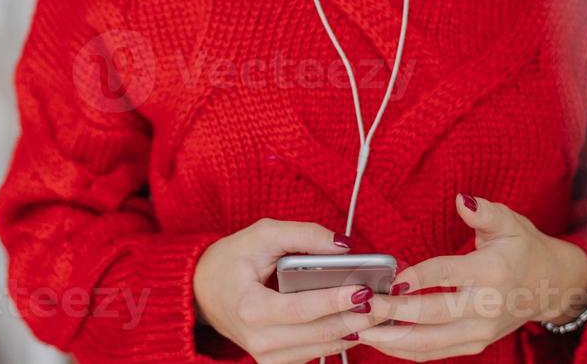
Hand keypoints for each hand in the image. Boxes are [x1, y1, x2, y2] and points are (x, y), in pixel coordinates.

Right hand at [192, 218, 392, 362]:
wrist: (201, 292)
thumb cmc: (230, 260)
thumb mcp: (261, 235)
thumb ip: (303, 235)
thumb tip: (344, 245)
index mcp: (250, 308)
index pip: (302, 309)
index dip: (335, 301)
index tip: (365, 289)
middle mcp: (258, 339)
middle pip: (318, 333)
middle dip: (355, 317)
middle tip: (384, 300)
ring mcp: (266, 355)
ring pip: (321, 348)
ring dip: (352, 330)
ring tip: (379, 310)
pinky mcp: (274, 361)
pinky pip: (314, 354)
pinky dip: (337, 338)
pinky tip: (355, 320)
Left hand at [354, 194, 586, 360]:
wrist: (553, 286)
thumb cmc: (524, 249)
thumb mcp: (509, 222)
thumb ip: (484, 212)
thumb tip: (461, 199)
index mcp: (491, 272)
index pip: (446, 275)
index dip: (417, 277)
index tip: (390, 278)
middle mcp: (485, 307)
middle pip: (432, 316)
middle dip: (393, 312)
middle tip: (361, 305)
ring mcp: (480, 331)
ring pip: (430, 343)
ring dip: (392, 338)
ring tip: (360, 328)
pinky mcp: (475, 344)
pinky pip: (434, 353)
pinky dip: (405, 350)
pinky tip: (380, 340)